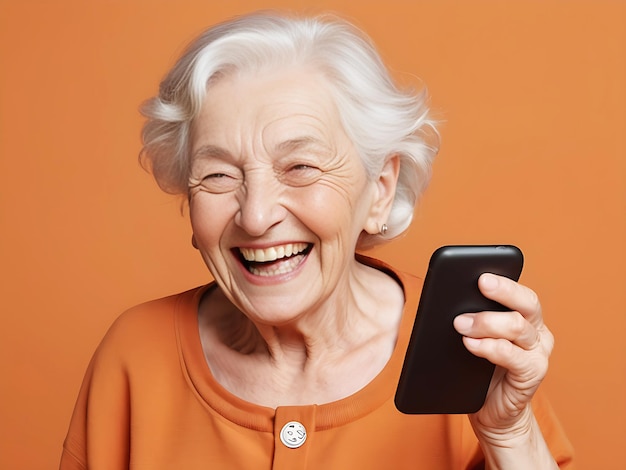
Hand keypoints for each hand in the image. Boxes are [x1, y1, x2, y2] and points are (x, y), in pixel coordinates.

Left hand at [453, 273, 553, 444]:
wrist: (492, 410)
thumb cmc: (479, 369)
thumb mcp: (473, 336)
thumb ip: (469, 317)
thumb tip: (444, 298)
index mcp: (524, 315)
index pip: (518, 290)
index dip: (503, 279)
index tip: (481, 272)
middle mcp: (537, 330)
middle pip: (527, 302)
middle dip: (502, 291)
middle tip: (479, 284)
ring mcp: (537, 352)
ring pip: (519, 326)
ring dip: (487, 321)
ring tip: (461, 324)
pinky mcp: (532, 374)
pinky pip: (513, 356)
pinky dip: (490, 347)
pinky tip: (470, 344)